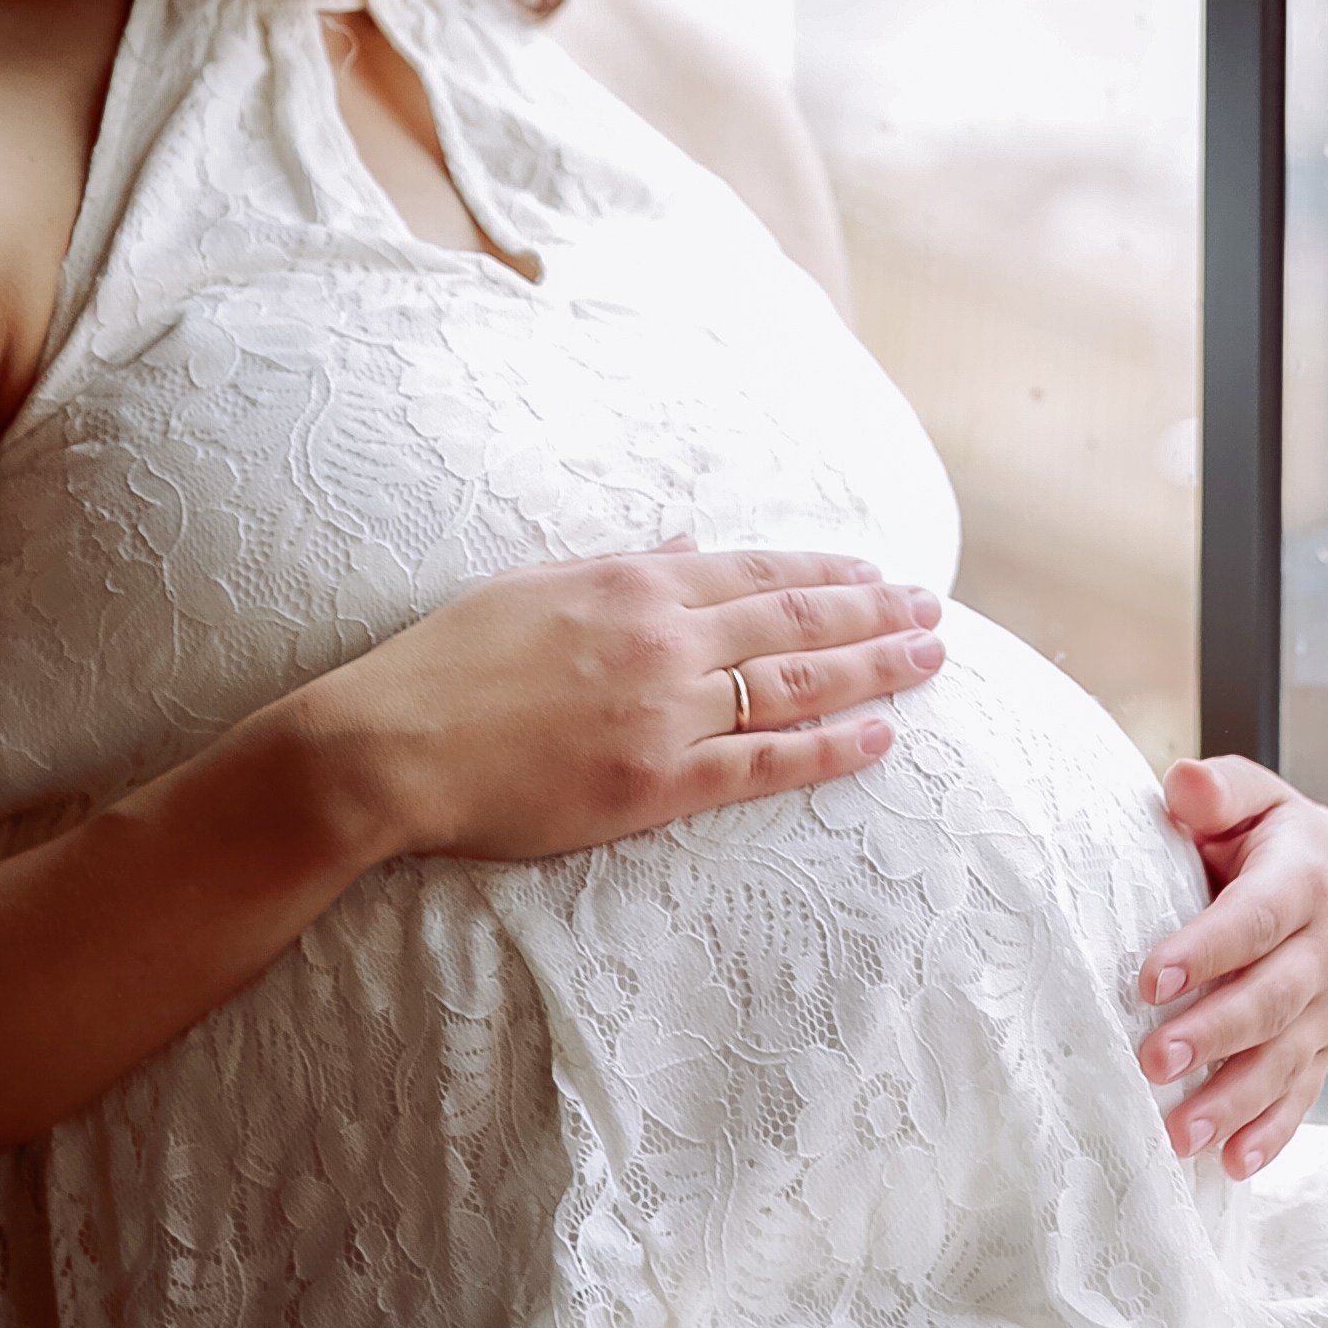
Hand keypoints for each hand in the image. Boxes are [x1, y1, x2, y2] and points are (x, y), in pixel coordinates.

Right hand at [298, 543, 946, 863]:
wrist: (392, 747)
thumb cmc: (447, 663)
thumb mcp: (534, 585)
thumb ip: (623, 565)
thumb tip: (688, 542)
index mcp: (634, 584)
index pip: (757, 571)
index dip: (827, 574)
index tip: (877, 573)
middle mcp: (665, 640)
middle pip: (796, 623)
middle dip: (874, 614)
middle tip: (935, 610)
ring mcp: (667, 714)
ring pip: (797, 686)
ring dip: (874, 668)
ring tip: (931, 658)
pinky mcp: (658, 784)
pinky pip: (765, 763)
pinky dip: (829, 748)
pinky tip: (881, 735)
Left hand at [1134, 758, 1327, 1180]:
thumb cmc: (1269, 836)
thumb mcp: (1251, 797)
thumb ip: (1217, 791)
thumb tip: (1182, 784)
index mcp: (1305, 883)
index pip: (1253, 922)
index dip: (1205, 952)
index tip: (1148, 981)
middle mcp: (1326, 952)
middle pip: (1271, 1001)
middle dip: (1215, 1035)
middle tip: (1154, 1061)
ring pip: (1285, 1060)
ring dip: (1234, 1101)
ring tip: (1178, 1133)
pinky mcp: (1323, 1047)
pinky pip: (1302, 1095)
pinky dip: (1272, 1133)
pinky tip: (1233, 1165)